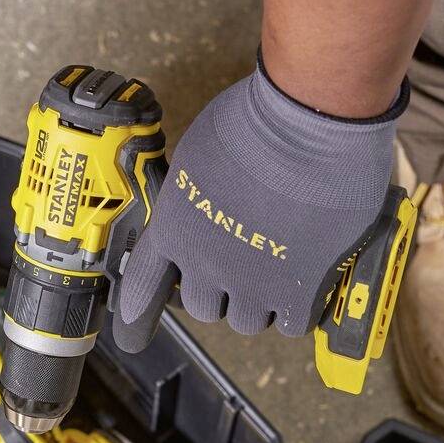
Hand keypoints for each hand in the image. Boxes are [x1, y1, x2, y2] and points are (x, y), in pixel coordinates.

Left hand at [113, 61, 404, 348]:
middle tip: (241, 268)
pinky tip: (309, 282)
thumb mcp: (200, 153)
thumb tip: (206, 198)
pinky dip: (300, 307)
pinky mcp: (300, 289)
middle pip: (205, 308)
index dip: (139, 305)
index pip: (144, 283)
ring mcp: (254, 281)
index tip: (134, 319)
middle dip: (220, 292)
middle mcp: (208, 264)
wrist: (309, 125)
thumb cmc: (254, 121)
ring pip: (249, 320)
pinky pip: (294, 322)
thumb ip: (195, 191)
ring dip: (261, 302)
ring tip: (279, 271)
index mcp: (175, 229)